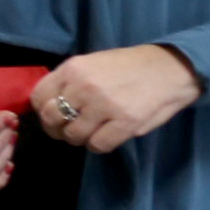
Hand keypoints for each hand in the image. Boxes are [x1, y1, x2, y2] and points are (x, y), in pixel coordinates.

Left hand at [37, 45, 202, 152]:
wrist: (169, 68)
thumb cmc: (129, 66)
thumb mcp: (92, 63)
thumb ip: (70, 82)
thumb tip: (50, 105)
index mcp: (73, 69)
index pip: (39, 98)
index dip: (43, 112)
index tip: (53, 117)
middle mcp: (84, 86)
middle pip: (52, 119)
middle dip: (57, 129)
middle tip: (70, 129)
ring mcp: (104, 105)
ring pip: (74, 135)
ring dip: (80, 139)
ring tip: (92, 132)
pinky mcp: (125, 123)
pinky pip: (98, 145)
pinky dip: (98, 146)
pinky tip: (106, 137)